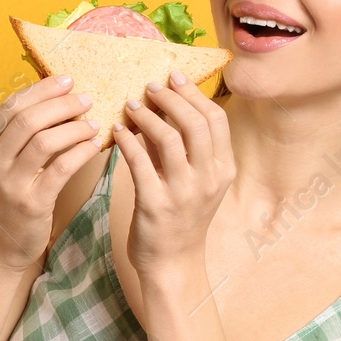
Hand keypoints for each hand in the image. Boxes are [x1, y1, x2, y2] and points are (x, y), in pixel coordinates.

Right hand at [0, 75, 103, 271]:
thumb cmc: (7, 199)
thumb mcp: (2, 164)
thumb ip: (18, 136)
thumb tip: (55, 99)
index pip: (10, 107)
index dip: (40, 90)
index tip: (66, 80)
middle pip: (27, 120)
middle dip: (60, 104)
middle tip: (85, 98)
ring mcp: (9, 184)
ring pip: (44, 142)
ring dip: (73, 127)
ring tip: (92, 122)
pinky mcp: (31, 203)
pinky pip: (61, 168)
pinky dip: (81, 152)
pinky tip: (94, 145)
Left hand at [110, 70, 234, 277]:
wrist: (173, 264)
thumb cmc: (182, 218)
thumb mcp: (195, 182)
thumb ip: (183, 148)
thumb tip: (163, 106)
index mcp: (223, 169)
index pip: (215, 119)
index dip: (194, 94)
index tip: (174, 77)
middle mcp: (209, 179)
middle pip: (195, 123)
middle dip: (172, 98)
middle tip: (150, 86)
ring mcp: (184, 193)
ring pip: (169, 139)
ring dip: (148, 116)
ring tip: (131, 104)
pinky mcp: (155, 204)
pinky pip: (139, 162)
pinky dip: (127, 141)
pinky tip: (116, 131)